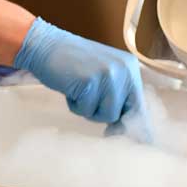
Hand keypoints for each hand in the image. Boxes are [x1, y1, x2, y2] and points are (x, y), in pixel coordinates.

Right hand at [13, 18, 144, 124]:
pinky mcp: (90, 81)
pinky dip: (75, 105)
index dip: (132, 126)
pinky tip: (70, 87)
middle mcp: (124, 70)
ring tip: (79, 89)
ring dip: (88, 109)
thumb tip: (131, 129)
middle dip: (103, 113)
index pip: (140, 106)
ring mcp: (108, 75)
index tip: (130, 140)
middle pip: (123, 114)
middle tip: (88, 97)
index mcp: (130, 67)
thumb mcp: (105, 73)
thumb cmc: (74, 64)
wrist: (47, 45)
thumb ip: (119, 93)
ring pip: (106, 115)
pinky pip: (86, 110)